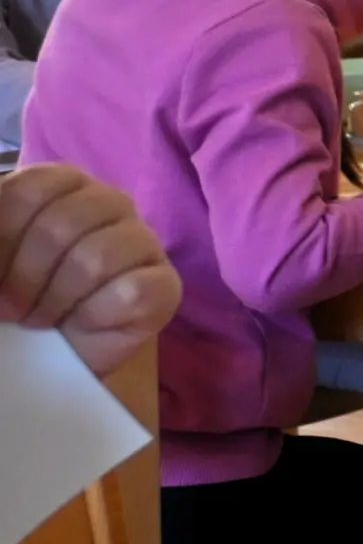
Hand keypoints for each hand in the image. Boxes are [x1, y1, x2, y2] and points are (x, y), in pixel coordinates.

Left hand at [0, 164, 179, 374]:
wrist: (47, 357)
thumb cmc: (13, 298)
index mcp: (62, 186)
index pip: (30, 189)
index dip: (2, 238)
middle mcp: (108, 203)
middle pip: (61, 224)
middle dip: (24, 278)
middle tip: (13, 308)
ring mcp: (142, 241)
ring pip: (97, 259)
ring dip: (56, 300)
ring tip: (44, 318)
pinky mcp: (165, 286)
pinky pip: (132, 292)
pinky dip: (95, 316)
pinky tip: (84, 324)